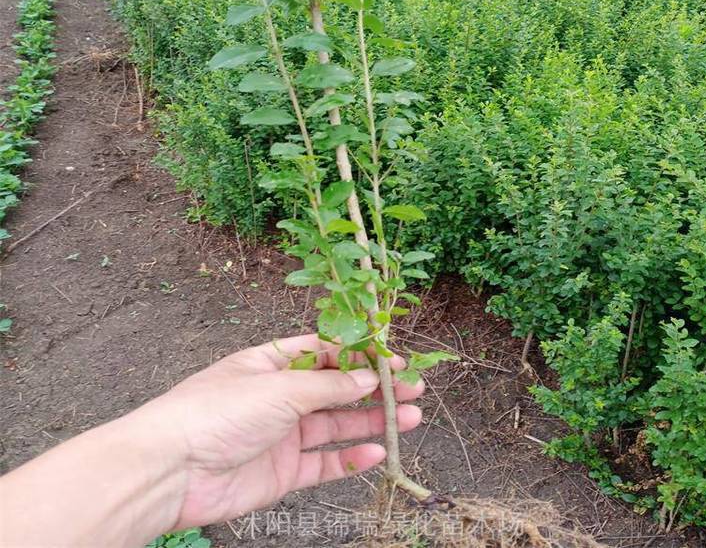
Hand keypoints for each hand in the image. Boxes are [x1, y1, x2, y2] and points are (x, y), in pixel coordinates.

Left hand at [140, 333, 423, 528]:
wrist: (172, 470)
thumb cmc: (216, 412)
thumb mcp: (279, 388)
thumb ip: (328, 386)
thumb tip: (367, 376)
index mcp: (273, 364)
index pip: (326, 352)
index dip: (360, 354)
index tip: (394, 358)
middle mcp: (280, 397)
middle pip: (337, 389)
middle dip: (375, 388)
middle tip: (413, 389)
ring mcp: (283, 435)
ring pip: (337, 425)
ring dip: (372, 420)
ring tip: (411, 417)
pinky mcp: (282, 472)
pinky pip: (324, 463)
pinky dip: (351, 459)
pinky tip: (377, 453)